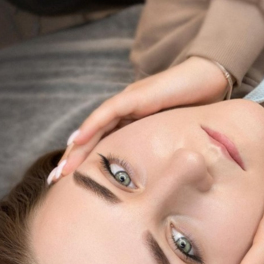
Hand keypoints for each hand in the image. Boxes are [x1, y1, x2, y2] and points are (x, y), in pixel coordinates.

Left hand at [55, 56, 230, 175]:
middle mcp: (123, 113)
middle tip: (55, 180)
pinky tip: (76, 140)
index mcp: (130, 124)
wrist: (208, 79)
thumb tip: (153, 181)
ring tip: (62, 169)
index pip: (102, 145)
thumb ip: (157, 151)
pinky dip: (91, 126)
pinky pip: (109, 112)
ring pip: (94, 127)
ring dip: (76, 148)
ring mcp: (127, 102)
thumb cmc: (193, 110)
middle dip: (73, 159)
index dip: (86, 163)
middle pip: (92, 138)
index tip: (72, 184)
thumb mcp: (170, 137)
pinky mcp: (136, 95)